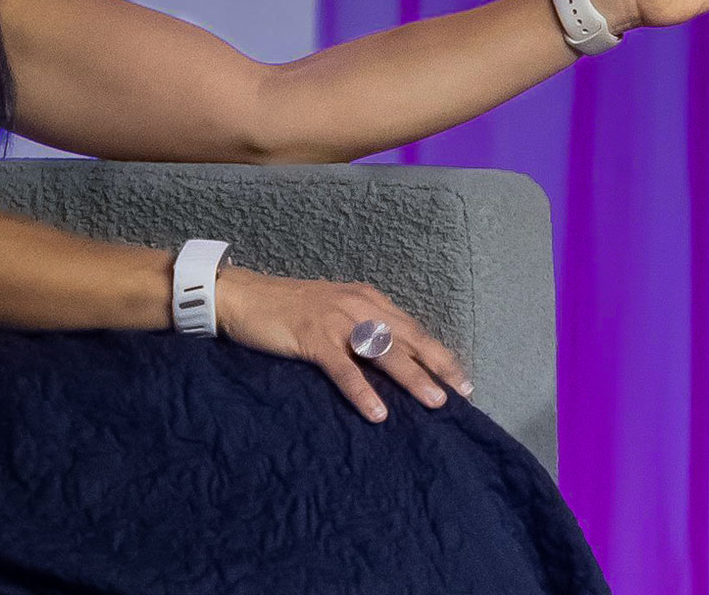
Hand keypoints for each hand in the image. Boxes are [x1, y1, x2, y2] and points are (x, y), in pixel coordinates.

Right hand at [215, 267, 470, 421]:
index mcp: (369, 300)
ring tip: (435, 402)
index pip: (413, 329)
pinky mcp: (313, 339)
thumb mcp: (336, 313)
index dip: (439, 354)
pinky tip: (378, 412)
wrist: (244, 297)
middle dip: (438, 366)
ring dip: (412, 378)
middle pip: (409, 339)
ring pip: (384, 352)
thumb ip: (363, 329)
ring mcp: (338, 322)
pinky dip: (362, 391)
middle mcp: (361, 307)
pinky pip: (344, 369)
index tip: (461, 378)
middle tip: (463, 392)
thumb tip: (392, 359)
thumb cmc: (290, 309)